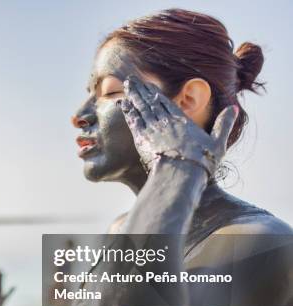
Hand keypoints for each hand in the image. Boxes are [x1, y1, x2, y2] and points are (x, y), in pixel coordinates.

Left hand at [120, 75, 237, 174]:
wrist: (181, 175)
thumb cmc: (201, 162)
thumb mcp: (218, 143)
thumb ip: (223, 124)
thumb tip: (233, 108)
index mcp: (182, 121)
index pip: (166, 102)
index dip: (155, 93)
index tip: (147, 85)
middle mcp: (166, 122)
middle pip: (151, 102)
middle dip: (140, 90)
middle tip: (130, 79)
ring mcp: (153, 129)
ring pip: (141, 108)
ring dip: (133, 95)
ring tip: (126, 86)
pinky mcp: (142, 139)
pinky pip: (134, 121)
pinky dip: (128, 111)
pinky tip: (123, 104)